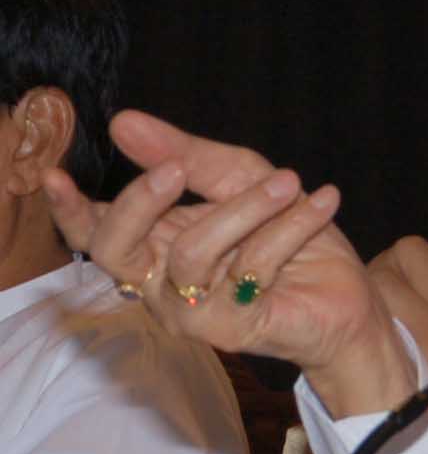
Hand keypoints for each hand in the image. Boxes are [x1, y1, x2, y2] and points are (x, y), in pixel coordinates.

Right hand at [44, 110, 415, 415]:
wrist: (347, 296)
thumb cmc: (289, 237)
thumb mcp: (242, 179)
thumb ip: (187, 153)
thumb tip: (124, 122)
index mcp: (156, 246)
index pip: (96, 234)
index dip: (69, 210)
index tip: (54, 175)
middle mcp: (162, 284)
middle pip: (115, 250)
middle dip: (140, 201)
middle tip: (179, 166)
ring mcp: (193, 313)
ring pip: (193, 253)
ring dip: (246, 207)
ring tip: (289, 182)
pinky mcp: (234, 330)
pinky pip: (250, 269)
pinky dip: (290, 227)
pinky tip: (320, 202)